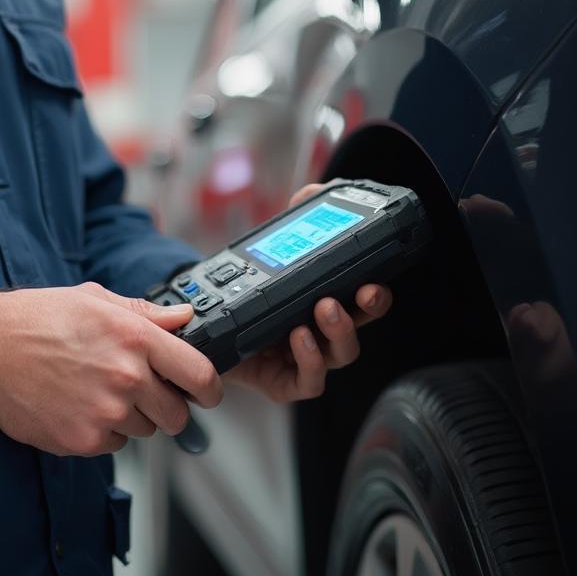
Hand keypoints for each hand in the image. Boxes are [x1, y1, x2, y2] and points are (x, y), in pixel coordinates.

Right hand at [0, 282, 222, 456]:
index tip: (207, 393)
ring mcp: (106, 413)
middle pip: (177, 413)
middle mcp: (127, 378)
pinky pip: (112, 444)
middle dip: (167, 407)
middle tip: (141, 392)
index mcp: (136, 338)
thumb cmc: (36, 319)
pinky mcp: (84, 440)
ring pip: (144, 430)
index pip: (199, 374)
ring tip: (95, 390)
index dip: (210, 389)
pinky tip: (77, 404)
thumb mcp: (94, 299)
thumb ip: (146, 313)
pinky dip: (102, 430)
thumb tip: (184, 317)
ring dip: (131, 417)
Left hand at [229, 182, 392, 402]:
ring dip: (339, 331)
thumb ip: (292, 220)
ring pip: (339, 355)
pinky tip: (299, 337)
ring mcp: (303, 361)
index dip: (375, 296)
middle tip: (362, 291)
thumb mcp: (268, 251)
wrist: (201, 326)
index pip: (363, 304)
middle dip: (367, 309)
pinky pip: (308, 380)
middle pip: (359, 328)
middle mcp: (320, 336)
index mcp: (325, 306)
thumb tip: (313, 193)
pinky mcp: (283, 382)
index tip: (374, 280)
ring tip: (323, 308)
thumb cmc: (242, 294)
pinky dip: (310, 360)